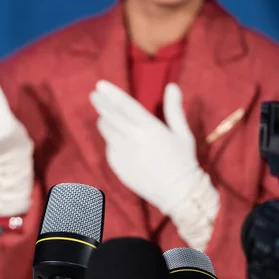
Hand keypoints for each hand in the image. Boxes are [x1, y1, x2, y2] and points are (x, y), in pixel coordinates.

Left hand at [90, 81, 219, 250]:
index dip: (111, 94)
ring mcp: (123, 154)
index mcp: (150, 128)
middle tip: (94, 95)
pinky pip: (109, 149)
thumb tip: (171, 86)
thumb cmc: (184, 162)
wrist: (178, 193)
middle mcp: (133, 139)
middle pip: (110, 116)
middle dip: (100, 103)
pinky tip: (116, 140)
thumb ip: (174, 109)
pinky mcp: (118, 167)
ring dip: (104, 121)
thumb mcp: (182, 134)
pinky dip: (111, 141)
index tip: (100, 85)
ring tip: (104, 116)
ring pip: (107, 132)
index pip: (125, 105)